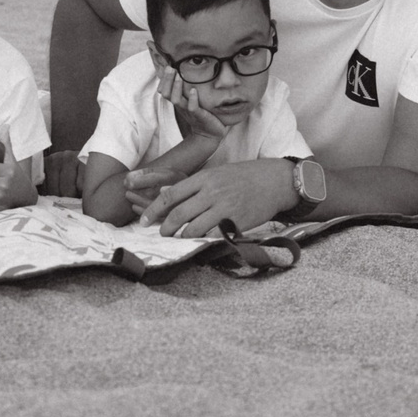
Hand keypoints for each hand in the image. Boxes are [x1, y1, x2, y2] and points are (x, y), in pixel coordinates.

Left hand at [123, 158, 190, 215]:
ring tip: (130, 197)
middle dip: (136, 192)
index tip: (127, 182)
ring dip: (138, 202)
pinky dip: (142, 212)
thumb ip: (147, 172)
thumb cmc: (174, 181)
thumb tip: (128, 179)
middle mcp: (178, 190)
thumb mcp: (165, 171)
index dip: (138, 181)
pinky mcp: (176, 217)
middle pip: (153, 193)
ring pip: (154, 207)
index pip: (154, 178)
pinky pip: (157, 217)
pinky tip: (135, 206)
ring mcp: (179, 204)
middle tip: (127, 192)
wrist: (194, 194)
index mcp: (174, 176)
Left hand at [142, 157, 299, 239]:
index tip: (143, 220)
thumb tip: (165, 193)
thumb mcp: (216, 173)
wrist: (274, 181)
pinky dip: (203, 241)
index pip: (170, 195)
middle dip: (165, 228)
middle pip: (178, 214)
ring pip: (193, 229)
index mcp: (203, 178)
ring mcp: (224, 207)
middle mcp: (211, 192)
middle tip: (161, 234)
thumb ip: (193, 185)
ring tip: (179, 239)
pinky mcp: (236, 222)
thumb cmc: (243, 176)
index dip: (153, 210)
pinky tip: (200, 242)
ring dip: (182, 237)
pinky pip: (213, 236)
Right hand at [156, 65, 228, 142]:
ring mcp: (188, 111)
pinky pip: (192, 108)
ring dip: (176, 88)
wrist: (210, 133)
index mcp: (178, 102)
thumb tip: (186, 74)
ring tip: (179, 76)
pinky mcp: (199, 115)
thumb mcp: (192, 101)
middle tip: (171, 68)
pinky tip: (194, 90)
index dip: (163, 80)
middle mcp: (180, 106)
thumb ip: (188, 91)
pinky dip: (192, 99)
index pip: (164, 90)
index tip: (168, 67)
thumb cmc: (202, 114)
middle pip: (166, 94)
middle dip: (167, 80)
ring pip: (176, 100)